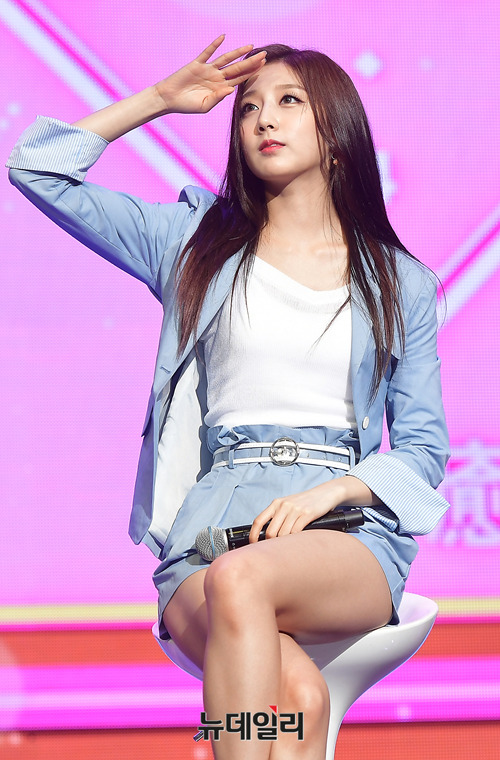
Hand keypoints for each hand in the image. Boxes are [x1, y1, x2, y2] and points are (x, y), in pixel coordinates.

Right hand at [155, 35, 266, 114]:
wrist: (169, 99)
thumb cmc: (187, 105)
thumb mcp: (204, 106)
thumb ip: (218, 98)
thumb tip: (231, 88)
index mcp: (220, 88)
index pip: (239, 79)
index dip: (251, 73)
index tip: (263, 67)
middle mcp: (216, 77)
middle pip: (237, 68)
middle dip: (250, 62)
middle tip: (264, 55)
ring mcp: (207, 69)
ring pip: (226, 59)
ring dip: (238, 53)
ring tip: (250, 46)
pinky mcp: (196, 64)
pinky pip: (207, 53)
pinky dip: (215, 45)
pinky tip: (223, 38)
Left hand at [247, 475, 381, 542]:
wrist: (325, 493)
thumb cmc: (306, 502)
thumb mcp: (288, 505)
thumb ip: (278, 516)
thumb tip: (267, 536)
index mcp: (276, 503)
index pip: (258, 521)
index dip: (253, 536)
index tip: (253, 545)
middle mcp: (283, 505)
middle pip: (270, 532)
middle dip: (271, 545)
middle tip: (274, 551)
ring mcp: (295, 510)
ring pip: (283, 534)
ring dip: (284, 544)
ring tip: (286, 549)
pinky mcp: (306, 514)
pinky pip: (296, 532)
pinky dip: (295, 541)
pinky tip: (296, 543)